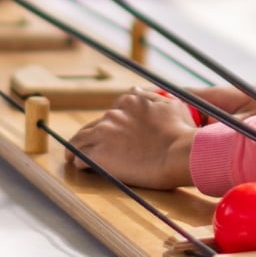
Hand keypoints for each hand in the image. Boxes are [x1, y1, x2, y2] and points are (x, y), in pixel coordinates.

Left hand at [67, 89, 198, 189]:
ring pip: (79, 141)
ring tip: (73, 158)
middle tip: (89, 148)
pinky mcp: (99, 155)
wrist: (181, 153)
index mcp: (128, 102)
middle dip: (91, 137)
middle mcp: (112, 115)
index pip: (111, 113)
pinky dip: (80, 163)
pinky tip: (82, 168)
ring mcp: (103, 134)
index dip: (110, 126)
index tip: (112, 136)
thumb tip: (134, 88)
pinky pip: (80, 159)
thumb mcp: (170, 105)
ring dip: (77, 149)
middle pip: (92, 126)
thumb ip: (149, 97)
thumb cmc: (182, 131)